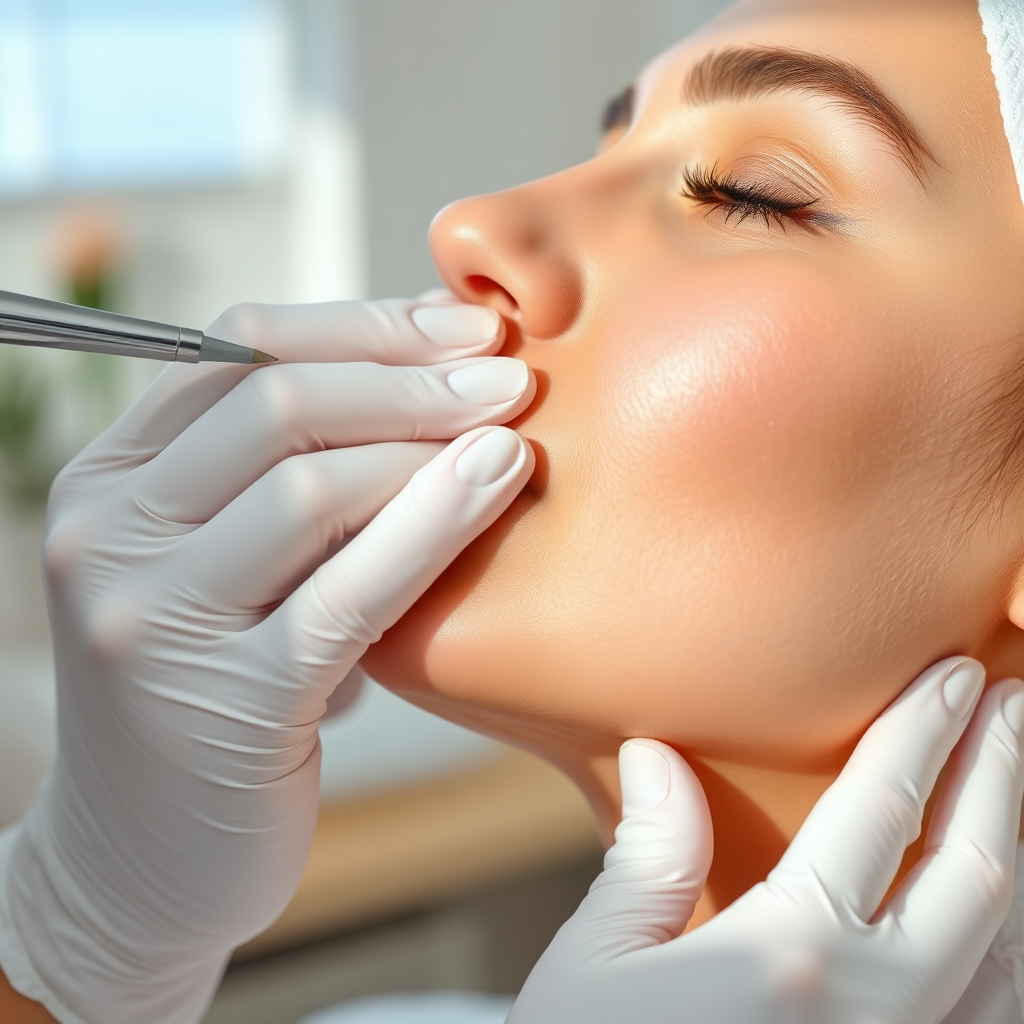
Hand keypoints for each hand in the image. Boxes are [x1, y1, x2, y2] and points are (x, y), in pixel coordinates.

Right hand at [0, 298, 534, 1023]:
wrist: (141, 864)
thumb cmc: (209, 695)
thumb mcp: (220, 566)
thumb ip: (280, 474)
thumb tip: (418, 367)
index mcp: (108, 483)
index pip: (236, 352)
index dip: (364, 326)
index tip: (461, 324)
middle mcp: (110, 538)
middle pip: (275, 405)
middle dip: (409, 376)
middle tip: (507, 371)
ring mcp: (155, 622)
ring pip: (310, 488)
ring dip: (429, 442)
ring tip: (512, 424)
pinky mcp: (227, 704)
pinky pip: (348, 592)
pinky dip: (432, 524)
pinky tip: (497, 479)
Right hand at [511, 658, 1023, 1023]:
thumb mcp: (598, 961)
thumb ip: (648, 855)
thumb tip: (657, 755)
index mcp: (791, 954)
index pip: (881, 810)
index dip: (925, 731)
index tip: (958, 674)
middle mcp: (876, 1011)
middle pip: (975, 870)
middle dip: (1000, 771)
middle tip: (1013, 699)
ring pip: (1010, 948)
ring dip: (1018, 853)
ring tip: (1012, 787)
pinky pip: (995, 1014)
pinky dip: (1013, 950)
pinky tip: (1003, 914)